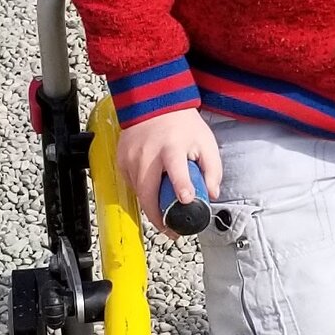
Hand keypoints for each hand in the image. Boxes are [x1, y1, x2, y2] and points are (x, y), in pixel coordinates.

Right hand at [116, 107, 224, 232]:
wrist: (153, 102)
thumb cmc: (181, 124)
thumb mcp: (205, 141)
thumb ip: (212, 169)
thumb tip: (212, 194)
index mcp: (172, 147)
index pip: (176, 169)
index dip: (181, 185)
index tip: (186, 199)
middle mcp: (148, 154)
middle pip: (148, 192)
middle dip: (158, 216)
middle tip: (171, 231)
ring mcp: (131, 158)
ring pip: (138, 193)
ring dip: (150, 208)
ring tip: (164, 219)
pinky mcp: (122, 160)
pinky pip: (131, 185)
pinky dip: (141, 193)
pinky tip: (152, 194)